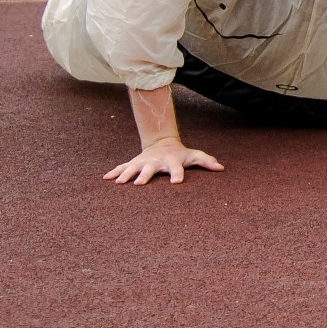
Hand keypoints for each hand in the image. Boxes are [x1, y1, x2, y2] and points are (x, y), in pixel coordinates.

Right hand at [104, 136, 223, 184]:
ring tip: (118, 183)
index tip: (177, 183)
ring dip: (126, 175)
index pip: (177, 168)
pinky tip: (105, 179)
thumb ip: (207, 161)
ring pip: (133, 168)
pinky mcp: (134, 163)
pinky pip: (122, 167)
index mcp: (172, 161)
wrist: (162, 143)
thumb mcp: (194, 156)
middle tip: (138, 184)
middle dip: (145, 175)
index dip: (178, 175)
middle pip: (150, 169)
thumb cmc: (180, 154)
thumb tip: (221, 168)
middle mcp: (156, 162)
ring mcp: (143, 162)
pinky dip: (114, 172)